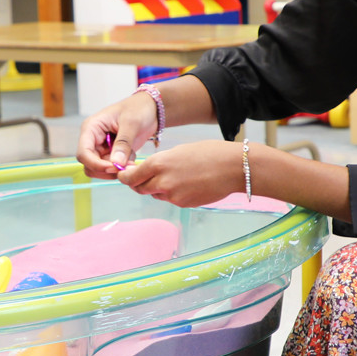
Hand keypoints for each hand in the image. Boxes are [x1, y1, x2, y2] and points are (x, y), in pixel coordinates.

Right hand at [76, 91, 159, 178]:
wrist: (151, 109)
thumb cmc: (138, 108)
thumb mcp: (131, 123)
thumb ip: (123, 143)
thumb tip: (116, 164)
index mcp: (91, 128)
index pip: (83, 153)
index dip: (95, 164)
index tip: (113, 167)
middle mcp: (93, 140)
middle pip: (89, 164)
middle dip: (106, 170)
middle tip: (125, 168)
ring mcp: (102, 148)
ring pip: (100, 169)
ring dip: (115, 171)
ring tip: (131, 163)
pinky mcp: (112, 154)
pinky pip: (112, 168)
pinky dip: (122, 168)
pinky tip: (132, 158)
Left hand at [116, 141, 242, 207]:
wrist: (233, 168)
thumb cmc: (209, 153)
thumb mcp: (178, 151)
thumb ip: (160, 162)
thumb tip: (148, 170)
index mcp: (159, 164)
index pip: (131, 177)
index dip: (124, 177)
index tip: (123, 175)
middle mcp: (163, 182)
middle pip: (139, 189)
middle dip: (138, 184)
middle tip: (141, 178)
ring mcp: (173, 196)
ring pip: (156, 194)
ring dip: (157, 188)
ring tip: (174, 177)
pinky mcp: (184, 204)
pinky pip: (171, 200)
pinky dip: (173, 193)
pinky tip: (187, 183)